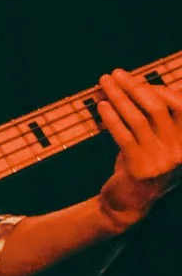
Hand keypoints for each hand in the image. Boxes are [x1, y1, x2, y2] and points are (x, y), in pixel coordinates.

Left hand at [96, 68, 181, 226]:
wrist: (129, 201)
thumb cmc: (141, 162)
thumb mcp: (155, 140)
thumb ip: (154, 117)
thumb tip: (139, 83)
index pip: (181, 106)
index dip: (158, 89)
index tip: (136, 81)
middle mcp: (180, 151)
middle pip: (157, 108)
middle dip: (135, 87)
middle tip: (115, 74)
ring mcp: (161, 161)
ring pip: (138, 119)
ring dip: (118, 97)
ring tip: (104, 83)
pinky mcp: (140, 169)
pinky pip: (124, 136)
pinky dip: (111, 118)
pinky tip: (101, 106)